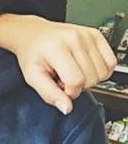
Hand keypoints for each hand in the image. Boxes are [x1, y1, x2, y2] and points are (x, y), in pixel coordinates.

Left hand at [0, 15, 115, 113]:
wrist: (33, 34)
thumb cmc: (32, 54)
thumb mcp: (32, 77)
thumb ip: (49, 94)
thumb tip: (67, 108)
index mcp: (56, 48)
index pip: (75, 81)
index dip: (69, 92)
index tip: (60, 87)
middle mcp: (74, 38)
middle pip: (91, 78)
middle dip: (78, 86)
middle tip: (63, 78)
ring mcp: (87, 35)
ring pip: (102, 73)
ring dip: (89, 78)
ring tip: (72, 71)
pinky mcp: (96, 35)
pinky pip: (111, 62)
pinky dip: (100, 71)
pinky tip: (85, 67)